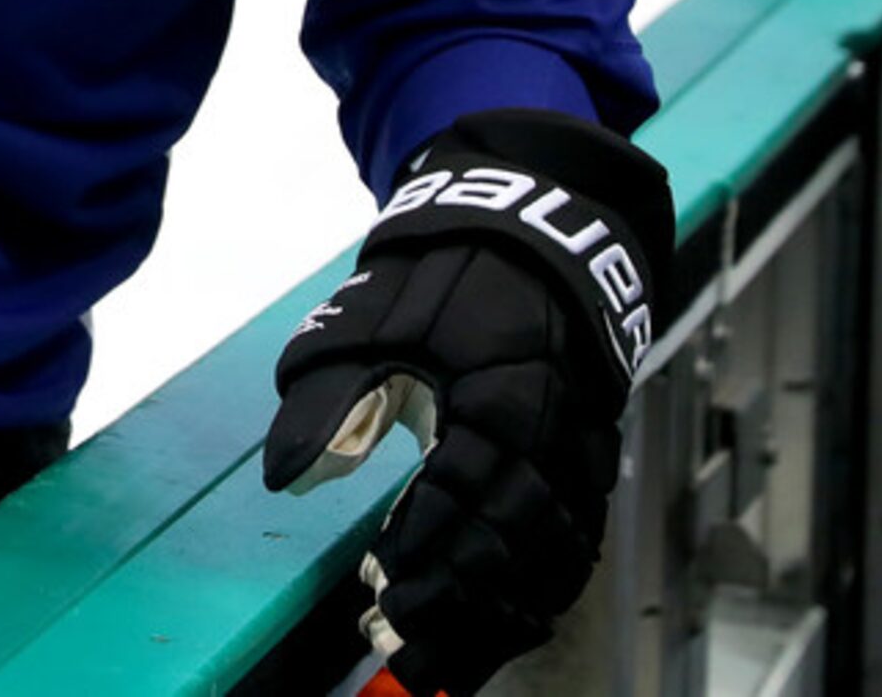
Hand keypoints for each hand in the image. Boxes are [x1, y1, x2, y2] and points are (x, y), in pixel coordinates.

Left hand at [264, 110, 673, 696]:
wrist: (530, 228)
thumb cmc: (441, 276)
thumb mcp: (366, 321)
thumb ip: (326, 399)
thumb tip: (286, 476)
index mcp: (497, 393)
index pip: (462, 495)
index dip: (421, 553)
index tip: (377, 594)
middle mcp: (554, 429)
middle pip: (515, 543)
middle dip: (459, 604)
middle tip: (404, 649)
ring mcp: (584, 445)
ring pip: (556, 555)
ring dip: (502, 614)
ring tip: (446, 661)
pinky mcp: (595, 455)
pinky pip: (580, 540)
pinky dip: (543, 591)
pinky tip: (505, 624)